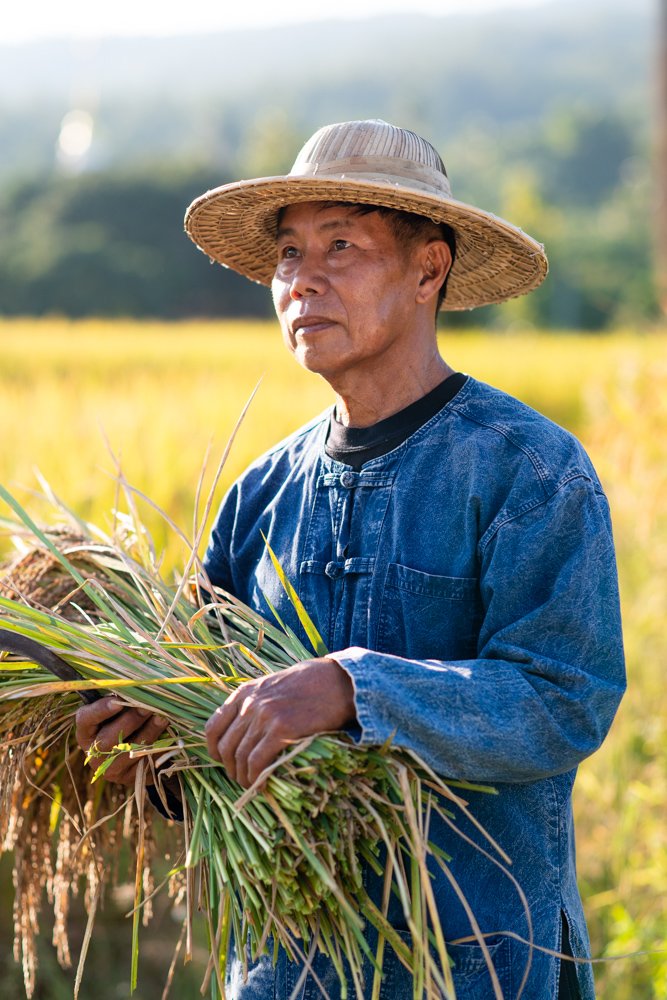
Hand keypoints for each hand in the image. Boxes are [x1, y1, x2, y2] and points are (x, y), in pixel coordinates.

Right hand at [76, 696, 168, 785]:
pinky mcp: (130, 778)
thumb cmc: (123, 723)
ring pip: (130, 751)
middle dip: (130, 721)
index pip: (85, 720)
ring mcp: (111, 770)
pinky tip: (168, 736)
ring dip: (149, 733)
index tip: (118, 701)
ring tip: (163, 717)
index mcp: (86, 733)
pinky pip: (146, 762)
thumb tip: (136, 688)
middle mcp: (94, 754)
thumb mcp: (117, 712)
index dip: (100, 710)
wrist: (135, 754)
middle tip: (147, 707)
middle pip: (108, 739)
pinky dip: (158, 748)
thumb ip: (121, 702)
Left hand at [205, 657, 355, 787]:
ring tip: (252, 784)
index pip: (213, 727)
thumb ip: (254, 704)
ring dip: (243, 777)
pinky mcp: (282, 730)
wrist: (336, 681)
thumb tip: (242, 730)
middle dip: (230, 768)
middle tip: (241, 778)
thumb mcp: (272, 687)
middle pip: (226, 747)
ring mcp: (264, 717)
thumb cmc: (308, 685)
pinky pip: (258, 761)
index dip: (214, 749)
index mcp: (244, 693)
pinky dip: (256, 777)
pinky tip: (262, 783)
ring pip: (240, 757)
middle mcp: (250, 704)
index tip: (222, 760)